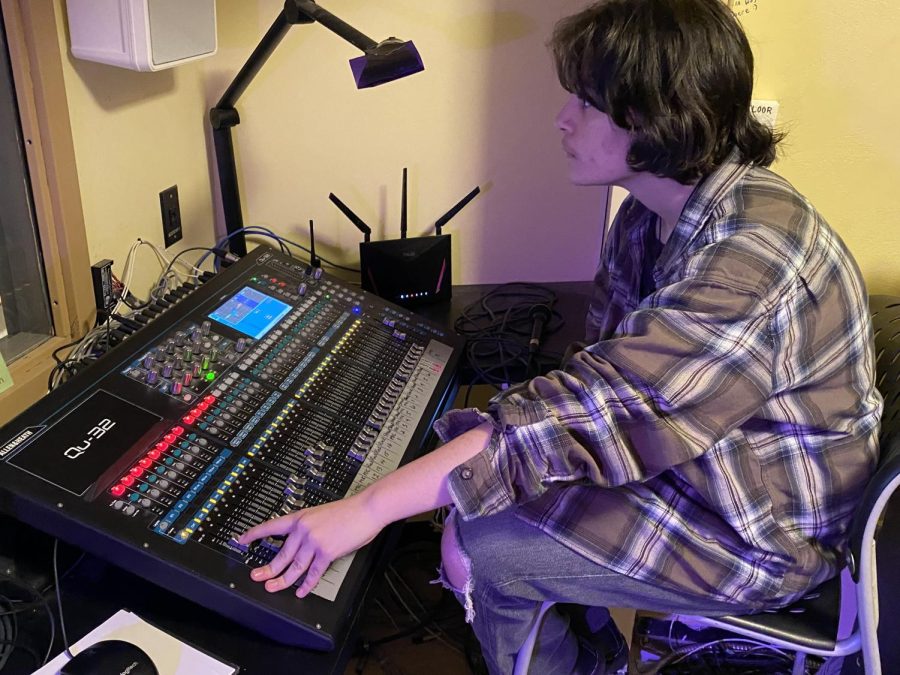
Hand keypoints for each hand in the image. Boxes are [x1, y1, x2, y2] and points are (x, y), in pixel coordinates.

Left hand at [237, 493, 383, 597]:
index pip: (272, 526)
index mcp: (300, 517)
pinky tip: (300, 591)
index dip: (255, 533)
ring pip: (294, 566)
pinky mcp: (327, 552)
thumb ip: (309, 527)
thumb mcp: (321, 514)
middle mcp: (303, 529)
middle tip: (256, 576)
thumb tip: (301, 543)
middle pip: (281, 554)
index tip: (242, 539)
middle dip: (267, 568)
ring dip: (282, 580)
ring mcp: (314, 541)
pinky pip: (313, 573)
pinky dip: (306, 584)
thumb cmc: (349, 511)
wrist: (366, 509)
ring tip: (273, 587)